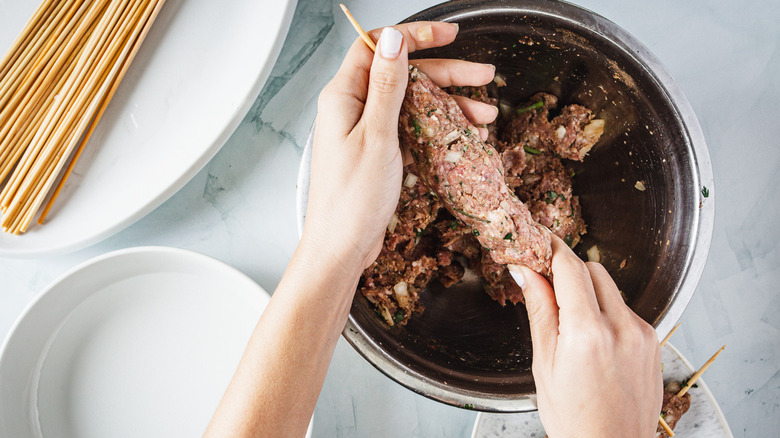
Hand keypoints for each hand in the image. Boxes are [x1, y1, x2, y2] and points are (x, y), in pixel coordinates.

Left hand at [302, 21, 497, 272]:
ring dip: (450, 105)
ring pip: (413, 104)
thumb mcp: (376, 137)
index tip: (449, 35)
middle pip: (404, 75)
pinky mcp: (379, 152)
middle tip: (483, 75)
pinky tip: (466, 135)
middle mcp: (353, 109)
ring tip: (486, 115)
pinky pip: (412, 130)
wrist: (341, 248)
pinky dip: (439, 130)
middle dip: (446, 74)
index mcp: (343, 97)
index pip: (377, 47)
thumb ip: (386, 86)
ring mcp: (366, 131)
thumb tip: (392, 39)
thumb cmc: (351, 200)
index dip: (414, 36)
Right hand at [518, 235, 662, 437]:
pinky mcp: (654, 341)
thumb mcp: (545, 363)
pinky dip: (607, 312)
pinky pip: (626, 309)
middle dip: (569, 271)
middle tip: (548, 287)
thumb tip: (526, 272)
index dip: (552, 247)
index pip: (570, 267)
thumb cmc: (574, 417)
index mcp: (587, 333)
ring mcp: (642, 334)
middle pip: (593, 270)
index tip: (539, 239)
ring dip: (589, 292)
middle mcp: (621, 327)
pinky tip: (594, 340)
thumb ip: (540, 310)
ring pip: (611, 288)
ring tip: (572, 324)